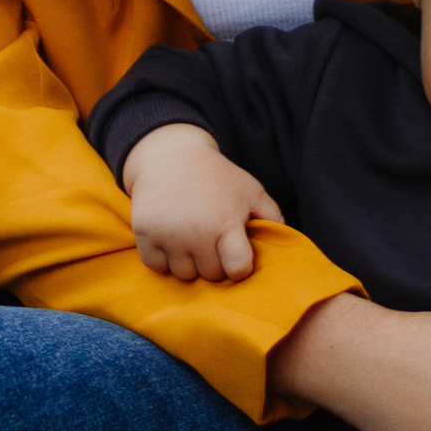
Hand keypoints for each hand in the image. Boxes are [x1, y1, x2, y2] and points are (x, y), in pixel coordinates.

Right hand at [121, 123, 286, 283]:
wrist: (169, 155)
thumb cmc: (216, 176)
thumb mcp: (250, 189)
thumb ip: (272, 215)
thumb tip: (286, 242)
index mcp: (226, 223)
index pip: (238, 270)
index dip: (239, 266)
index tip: (235, 254)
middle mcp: (196, 232)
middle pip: (210, 275)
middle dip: (213, 262)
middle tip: (210, 240)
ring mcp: (168, 235)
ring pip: (183, 274)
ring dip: (188, 262)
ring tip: (190, 238)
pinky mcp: (144, 234)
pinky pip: (156, 266)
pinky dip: (162, 258)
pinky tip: (170, 239)